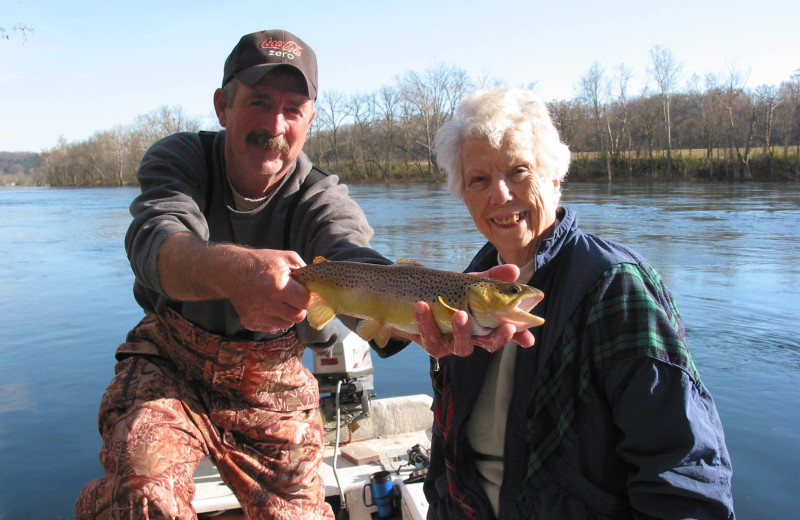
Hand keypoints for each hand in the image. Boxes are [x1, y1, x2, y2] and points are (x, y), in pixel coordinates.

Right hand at [158, 233, 311, 332]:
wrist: (231, 271)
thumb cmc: (262, 262)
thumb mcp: (285, 258)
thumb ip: (305, 271)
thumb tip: (319, 283)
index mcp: (277, 285)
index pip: (305, 301)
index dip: (306, 296)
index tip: (303, 291)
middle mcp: (267, 303)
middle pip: (298, 316)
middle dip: (298, 307)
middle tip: (292, 297)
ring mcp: (257, 315)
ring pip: (287, 324)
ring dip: (287, 314)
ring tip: (279, 300)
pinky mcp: (250, 322)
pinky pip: (273, 327)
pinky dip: (275, 319)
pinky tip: (268, 306)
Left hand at [405, 264, 535, 357]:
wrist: (413, 298)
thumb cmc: (448, 293)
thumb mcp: (470, 284)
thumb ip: (491, 278)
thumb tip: (515, 270)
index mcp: (483, 326)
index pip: (504, 333)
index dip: (518, 337)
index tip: (529, 339)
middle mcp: (470, 337)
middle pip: (488, 343)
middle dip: (497, 337)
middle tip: (505, 326)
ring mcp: (450, 343)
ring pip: (460, 345)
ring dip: (461, 330)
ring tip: (459, 313)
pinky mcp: (429, 342)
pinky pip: (429, 337)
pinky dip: (426, 321)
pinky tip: (422, 305)